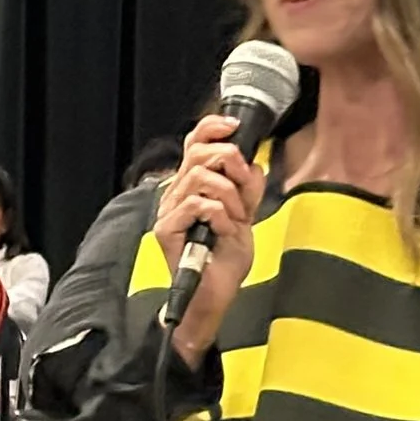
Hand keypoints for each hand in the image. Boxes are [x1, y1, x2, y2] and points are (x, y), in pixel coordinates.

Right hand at [155, 111, 270, 358]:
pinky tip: (224, 231)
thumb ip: (248, 186)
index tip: (235, 128)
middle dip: (230, 163)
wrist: (215, 293)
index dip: (213, 127)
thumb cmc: (225, 258)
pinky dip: (220, 215)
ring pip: (201, 177)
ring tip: (235, 219)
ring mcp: (169, 211)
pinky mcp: (166, 229)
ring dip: (229, 196)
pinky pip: (198, 204)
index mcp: (192, 185)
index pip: (195, 142)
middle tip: (242, 189)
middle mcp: (176, 193)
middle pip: (199, 153)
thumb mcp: (247, 213)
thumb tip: (253, 165)